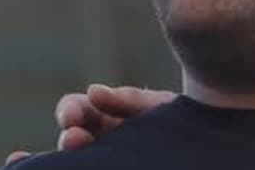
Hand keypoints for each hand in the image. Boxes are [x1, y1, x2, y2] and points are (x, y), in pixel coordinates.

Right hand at [4, 84, 177, 163]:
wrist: (211, 150)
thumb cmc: (182, 124)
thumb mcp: (160, 108)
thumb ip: (130, 99)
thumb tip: (93, 91)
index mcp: (106, 119)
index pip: (77, 112)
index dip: (70, 112)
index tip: (71, 118)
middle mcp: (100, 142)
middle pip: (71, 140)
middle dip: (69, 140)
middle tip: (74, 140)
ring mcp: (106, 158)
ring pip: (77, 159)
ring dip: (67, 159)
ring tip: (75, 149)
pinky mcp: (111, 166)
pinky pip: (89, 169)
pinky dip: (67, 168)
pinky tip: (43, 166)